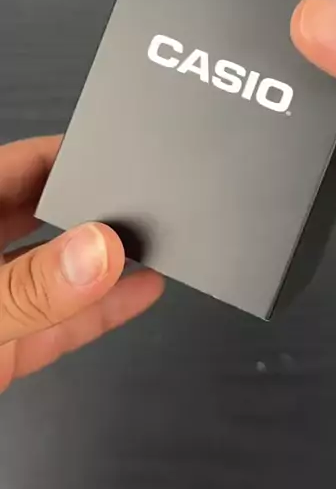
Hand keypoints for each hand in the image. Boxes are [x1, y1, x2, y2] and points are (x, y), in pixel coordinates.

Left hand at [0, 135, 162, 389]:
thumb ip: (31, 285)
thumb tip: (101, 249)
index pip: (19, 167)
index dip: (66, 153)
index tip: (118, 150)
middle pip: (44, 215)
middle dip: (96, 206)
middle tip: (146, 198)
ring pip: (57, 272)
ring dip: (106, 262)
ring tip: (158, 242)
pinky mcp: (2, 349)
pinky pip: (57, 323)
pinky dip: (98, 311)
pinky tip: (142, 291)